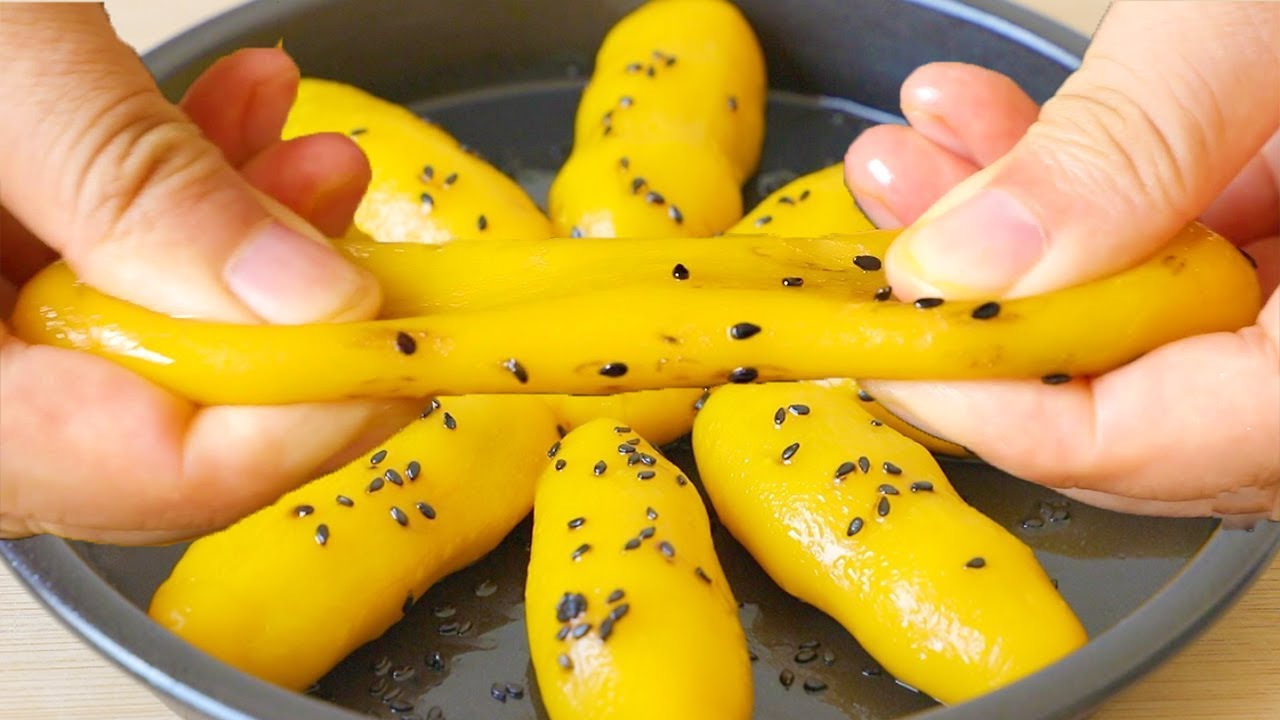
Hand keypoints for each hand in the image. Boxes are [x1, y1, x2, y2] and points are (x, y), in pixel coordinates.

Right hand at [0, 5, 417, 542]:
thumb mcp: (2, 66)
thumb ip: (142, 191)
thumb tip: (314, 303)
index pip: (133, 473)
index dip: (292, 426)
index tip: (401, 349)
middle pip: (153, 433)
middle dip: (289, 334)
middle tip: (375, 263)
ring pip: (147, 352)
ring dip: (254, 254)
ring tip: (314, 159)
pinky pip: (106, 279)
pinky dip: (188, 206)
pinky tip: (242, 128)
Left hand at [844, 1, 1278, 519]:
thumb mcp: (1268, 17)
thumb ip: (1132, 142)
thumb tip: (963, 267)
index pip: (1175, 445)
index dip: (1007, 410)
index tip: (884, 342)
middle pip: (1143, 402)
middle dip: (987, 312)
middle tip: (887, 245)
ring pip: (1139, 325)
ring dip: (1003, 242)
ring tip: (908, 155)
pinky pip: (1174, 253)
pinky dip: (1074, 193)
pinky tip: (987, 120)